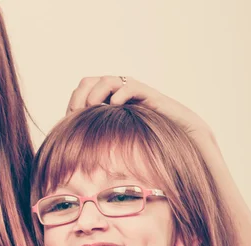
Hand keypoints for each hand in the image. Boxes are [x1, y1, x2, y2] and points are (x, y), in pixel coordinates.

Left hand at [66, 76, 214, 142]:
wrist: (181, 141)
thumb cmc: (147, 146)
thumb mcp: (115, 146)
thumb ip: (97, 145)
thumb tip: (70, 159)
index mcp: (105, 104)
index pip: (81, 92)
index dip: (72, 103)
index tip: (69, 120)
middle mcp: (117, 95)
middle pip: (89, 81)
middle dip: (80, 96)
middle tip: (78, 113)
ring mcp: (132, 94)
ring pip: (108, 80)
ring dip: (96, 93)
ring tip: (94, 108)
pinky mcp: (148, 96)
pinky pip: (130, 86)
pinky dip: (119, 95)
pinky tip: (115, 106)